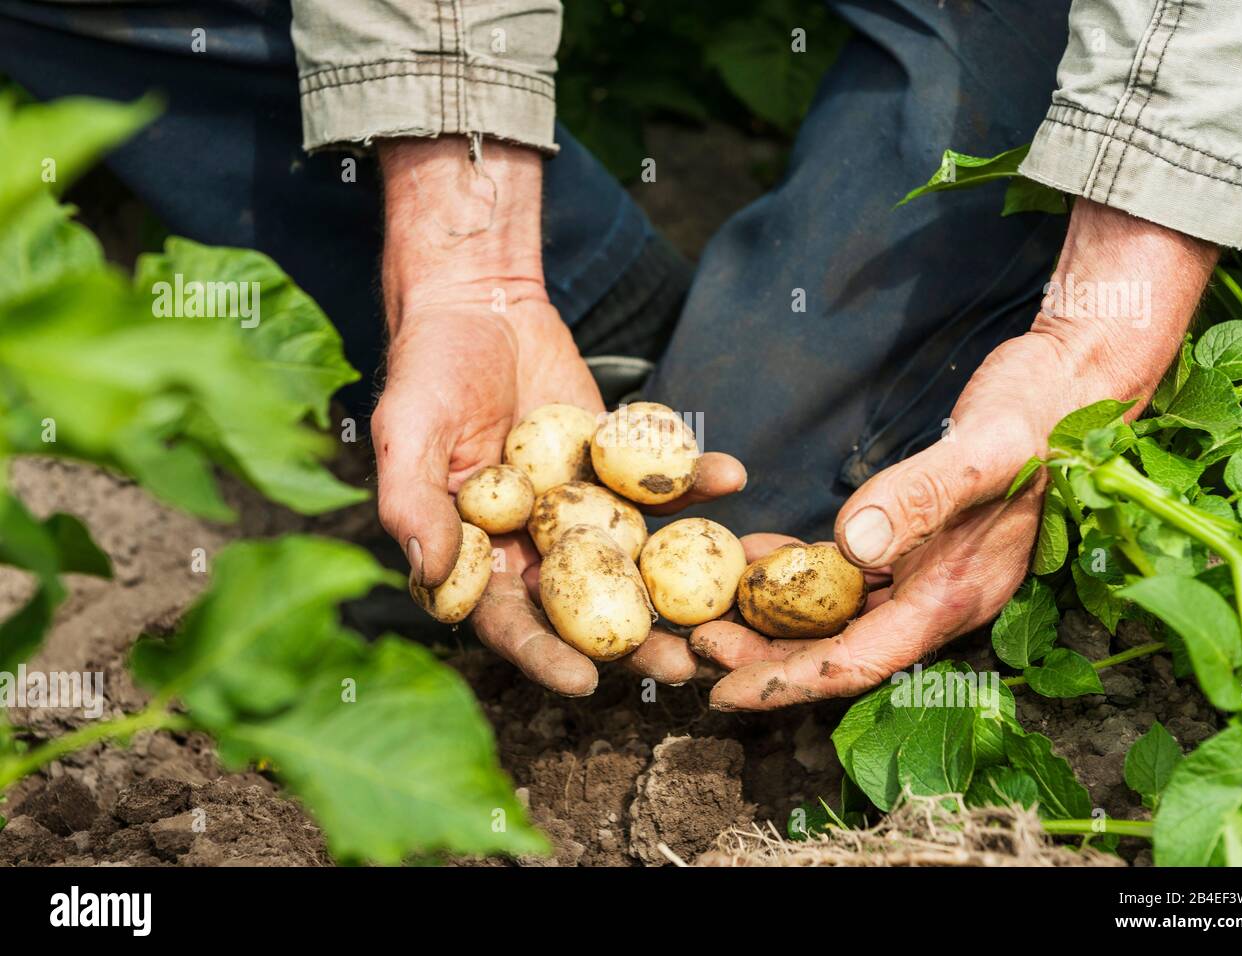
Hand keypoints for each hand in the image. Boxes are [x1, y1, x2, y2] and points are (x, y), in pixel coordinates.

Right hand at [375, 136, 745, 695]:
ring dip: (685, 582)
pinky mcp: (619, 464)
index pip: (511, 622)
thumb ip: (412, 503)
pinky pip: (662, 482)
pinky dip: (696, 482)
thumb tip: (429, 575)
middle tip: (686, 662)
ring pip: (637, 557)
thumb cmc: (428, 369)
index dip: (545, 656)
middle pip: (588, 606)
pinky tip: (731, 477)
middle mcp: (535, 543)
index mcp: (479, 555)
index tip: (587, 681)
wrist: (478, 302)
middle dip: (637, 639)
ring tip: (734, 603)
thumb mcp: (406, 432)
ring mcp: (583, 505)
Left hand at [691, 199, 1218, 709]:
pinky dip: (802, 569)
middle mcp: (939, 596)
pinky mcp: (920, 541)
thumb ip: (919, 497)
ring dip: (778, 616)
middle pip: (841, 648)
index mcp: (953, 594)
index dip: (787, 680)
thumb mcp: (981, 452)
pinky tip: (760, 553)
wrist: (1074, 383)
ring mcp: (931, 571)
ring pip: (841, 615)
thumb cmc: (1035, 417)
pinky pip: (851, 573)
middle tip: (700, 643)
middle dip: (768, 655)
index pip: (858, 660)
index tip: (724, 691)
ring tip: (715, 606)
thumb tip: (850, 545)